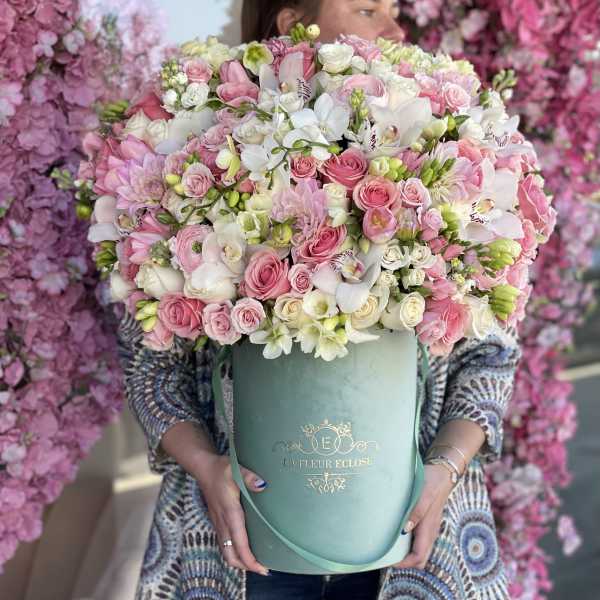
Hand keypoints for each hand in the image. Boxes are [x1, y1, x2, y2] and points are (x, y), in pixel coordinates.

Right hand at [196, 454, 269, 575]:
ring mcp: (218, 523)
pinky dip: (234, 552)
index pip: (239, 544)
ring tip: (256, 562)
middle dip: (245, 566)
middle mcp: (223, 522)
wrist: (203, 468)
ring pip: (226, 551)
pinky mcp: (217, 521)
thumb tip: (263, 486)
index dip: (250, 560)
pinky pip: (224, 543)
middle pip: (230, 555)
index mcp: (230, 513)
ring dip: (240, 561)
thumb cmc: (221, 468)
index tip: (262, 568)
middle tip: (263, 569)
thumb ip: (249, 477)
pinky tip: (244, 548)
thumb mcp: (236, 468)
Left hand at [392, 463, 455, 569]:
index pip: (419, 557)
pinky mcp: (427, 522)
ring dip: (406, 552)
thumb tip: (405, 530)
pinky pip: (419, 540)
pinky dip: (408, 543)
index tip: (388, 560)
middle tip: (386, 555)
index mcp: (429, 528)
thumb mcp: (424, 494)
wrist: (444, 473)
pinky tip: (397, 532)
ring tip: (389, 545)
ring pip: (420, 550)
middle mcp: (431, 532)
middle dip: (404, 562)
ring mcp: (430, 528)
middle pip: (420, 558)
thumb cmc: (432, 482)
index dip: (404, 563)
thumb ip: (416, 512)